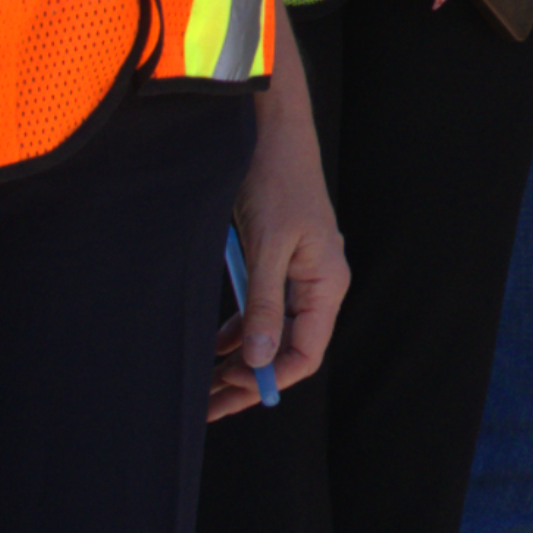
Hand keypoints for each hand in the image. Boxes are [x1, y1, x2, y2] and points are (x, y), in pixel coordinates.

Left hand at [215, 64, 346, 418]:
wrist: (273, 130)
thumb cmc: (276, 179)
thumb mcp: (267, 245)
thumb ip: (264, 304)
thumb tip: (257, 360)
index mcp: (326, 282)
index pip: (305, 353)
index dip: (269, 381)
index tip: (229, 396)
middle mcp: (319, 283)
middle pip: (288, 349)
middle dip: (250, 379)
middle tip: (207, 403)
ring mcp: (301, 274)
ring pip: (273, 333)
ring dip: (242, 360)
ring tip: (206, 385)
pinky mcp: (281, 262)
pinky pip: (265, 310)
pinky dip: (240, 331)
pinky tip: (215, 347)